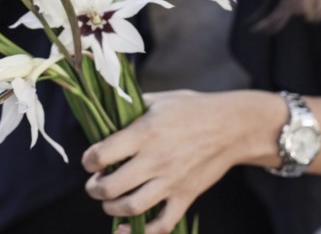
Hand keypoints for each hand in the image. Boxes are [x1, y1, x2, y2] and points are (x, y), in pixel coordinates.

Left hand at [82, 90, 281, 233]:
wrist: (232, 126)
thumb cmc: (194, 109)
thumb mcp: (159, 99)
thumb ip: (131, 108)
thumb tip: (106, 112)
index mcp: (145, 133)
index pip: (102, 154)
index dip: (88, 160)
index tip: (89, 160)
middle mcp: (155, 160)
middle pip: (111, 186)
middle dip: (94, 188)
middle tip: (94, 183)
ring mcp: (171, 181)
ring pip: (131, 207)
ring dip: (111, 208)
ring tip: (108, 201)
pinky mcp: (186, 196)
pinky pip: (162, 224)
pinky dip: (141, 233)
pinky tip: (124, 229)